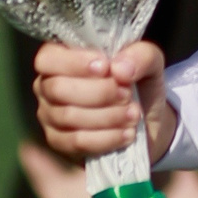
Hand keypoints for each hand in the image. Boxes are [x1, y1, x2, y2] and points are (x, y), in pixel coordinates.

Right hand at [32, 39, 176, 162]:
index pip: (48, 57)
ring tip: (133, 114)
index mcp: (62, 56)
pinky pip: (76, 142)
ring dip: (107, 116)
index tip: (106, 67)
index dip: (74, 62)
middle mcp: (49, 84)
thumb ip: (140, 55)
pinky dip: (105, 138)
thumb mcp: (150, 61)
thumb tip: (119, 68)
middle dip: (98, 92)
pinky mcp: (59, 142)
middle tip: (127, 94)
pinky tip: (127, 133)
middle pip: (58, 89)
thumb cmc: (139, 81)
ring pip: (68, 117)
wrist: (146, 119)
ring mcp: (50, 115)